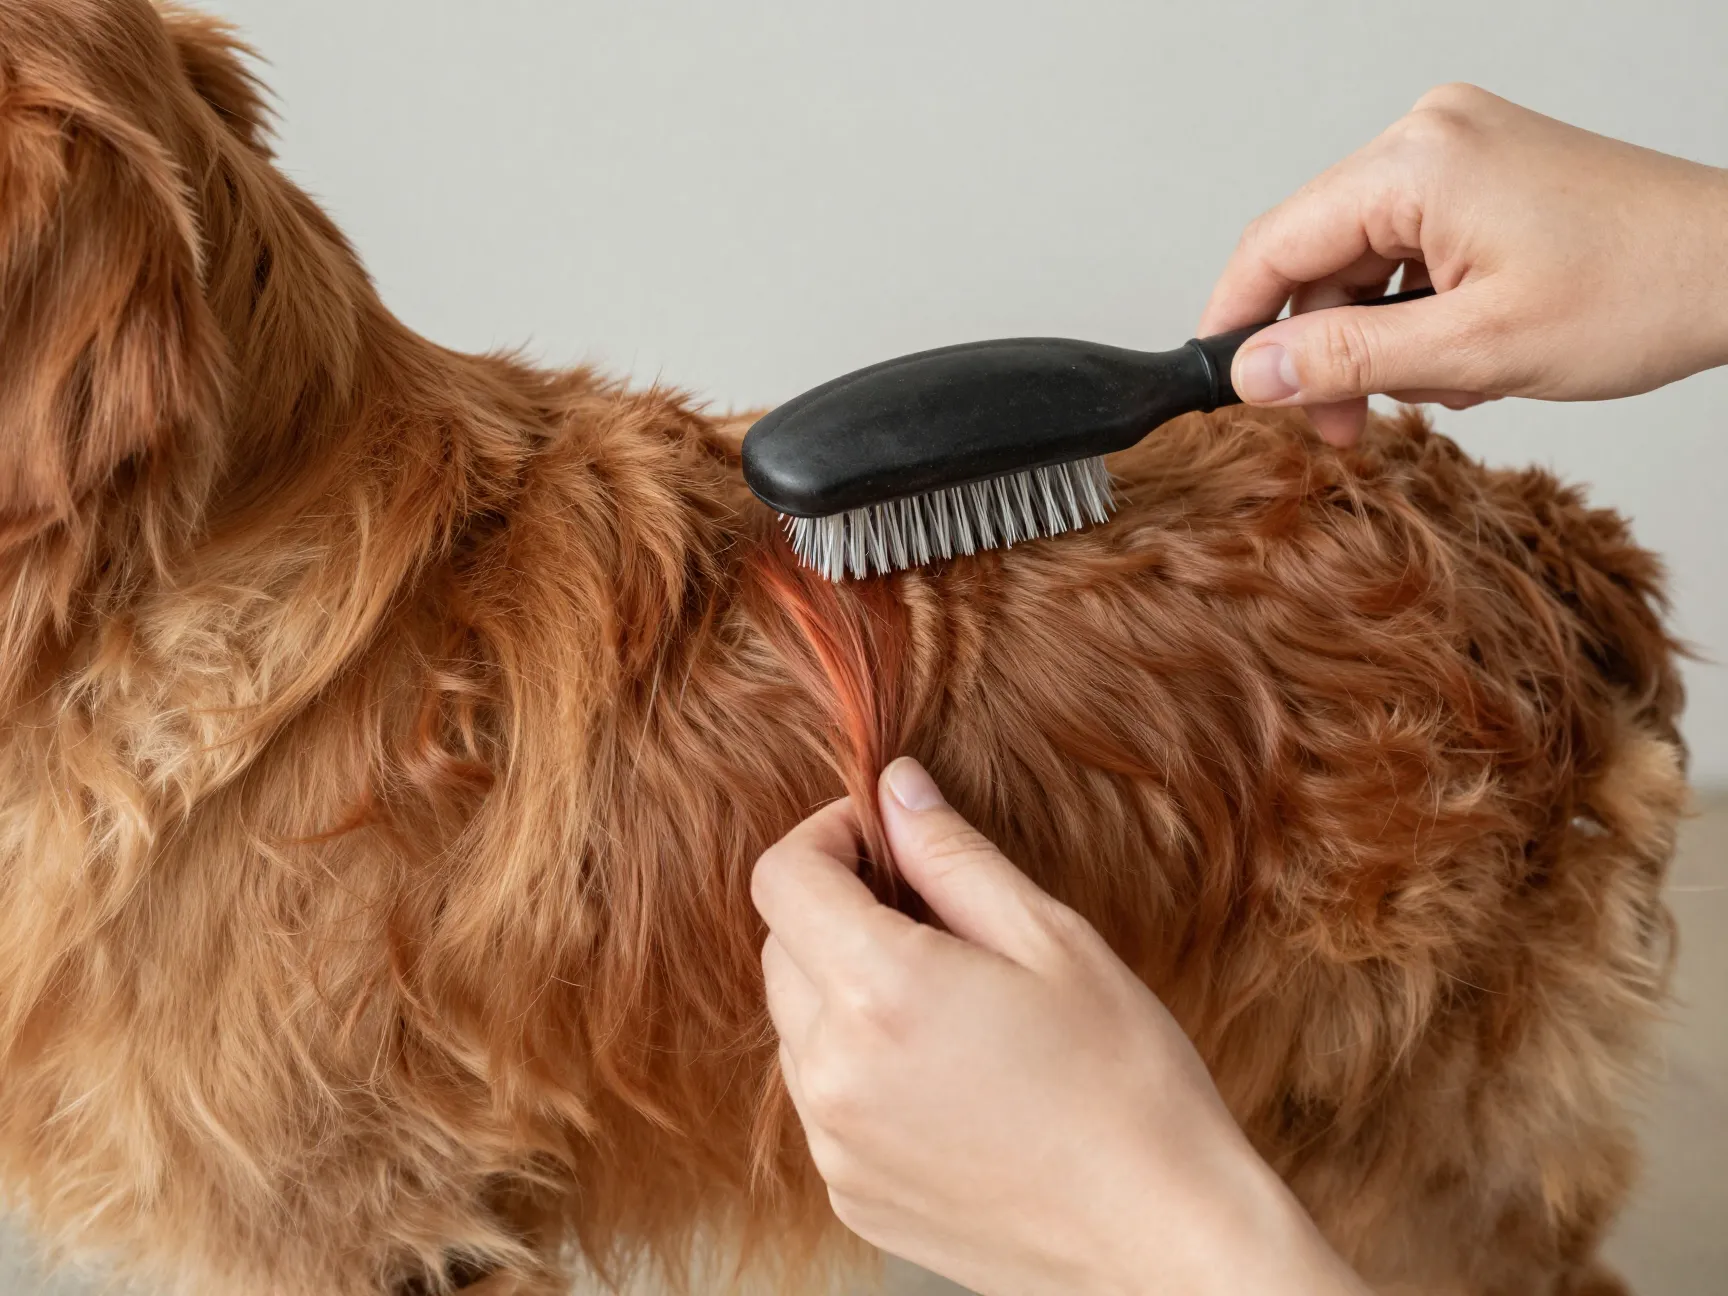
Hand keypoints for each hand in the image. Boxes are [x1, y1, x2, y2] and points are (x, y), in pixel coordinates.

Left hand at [751, 758, 1369, 1295]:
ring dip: (846, 987)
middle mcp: (833, 1072)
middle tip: (933, 911)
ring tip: (951, 1000)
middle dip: (839, 907)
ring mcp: (833, 1142)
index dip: (826, 834)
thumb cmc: (1126, 1082)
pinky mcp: (848, 1191)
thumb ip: (952, 855)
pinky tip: (947, 1071)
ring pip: (798, 1022)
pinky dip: (860, 1064)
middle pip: (782, 946)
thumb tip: (895, 787)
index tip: (881, 833)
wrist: (1161, 1239)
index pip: (782, 877)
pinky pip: (822, 1097)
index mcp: (881, 991)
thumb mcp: (1052, 939)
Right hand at [1199, 83, 1727, 446]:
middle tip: (1340, 427)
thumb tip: (1252, 373)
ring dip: (1376, 339)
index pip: (1276, 243)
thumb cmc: (1640, 292)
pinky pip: (1409, 248)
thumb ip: (1346, 361)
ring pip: (1364, 260)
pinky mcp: (1486, 173)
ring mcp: (1460, 150)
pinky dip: (1417, 311)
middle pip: (1318, 255)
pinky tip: (1457, 355)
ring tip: (1432, 390)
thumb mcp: (1473, 351)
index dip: (1236, 321)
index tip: (1220, 386)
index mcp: (1417, 162)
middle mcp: (1429, 138)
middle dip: (1322, 349)